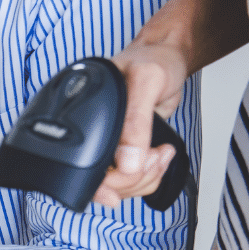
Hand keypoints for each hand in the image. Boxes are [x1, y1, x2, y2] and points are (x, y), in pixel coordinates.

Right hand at [92, 42, 190, 206]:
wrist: (169, 60)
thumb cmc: (154, 60)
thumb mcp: (147, 80)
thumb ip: (136, 121)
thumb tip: (125, 161)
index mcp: (82, 115)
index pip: (79, 161)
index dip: (98, 182)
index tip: (117, 189)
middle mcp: (91, 133)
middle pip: (99, 182)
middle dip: (131, 179)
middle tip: (152, 158)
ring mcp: (108, 145)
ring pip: (117, 186)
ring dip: (144, 178)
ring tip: (160, 154)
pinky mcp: (124, 152)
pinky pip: (131, 181)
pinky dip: (149, 176)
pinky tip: (159, 156)